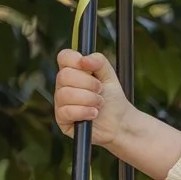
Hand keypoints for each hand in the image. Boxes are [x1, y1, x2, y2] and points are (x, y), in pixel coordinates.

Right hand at [53, 49, 180, 179]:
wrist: (120, 122)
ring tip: (100, 104)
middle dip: (88, 84)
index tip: (90, 69)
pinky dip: (84, 112)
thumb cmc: (112, 98)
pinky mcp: (62, 119)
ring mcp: (60, 102)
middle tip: (100, 91)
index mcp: (72, 71)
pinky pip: (66, 111)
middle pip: (64, 75)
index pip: (64, 57)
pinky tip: (93, 114)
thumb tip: (84, 59)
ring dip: (88, 99)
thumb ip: (99, 61)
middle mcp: (63, 85)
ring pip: (65, 94)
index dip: (75, 60)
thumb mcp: (109, 76)